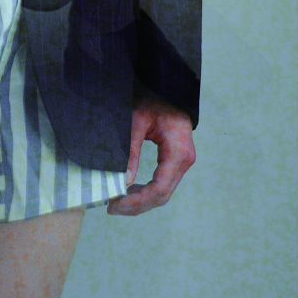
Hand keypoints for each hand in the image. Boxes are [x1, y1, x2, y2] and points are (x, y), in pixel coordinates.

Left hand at [107, 97, 194, 215]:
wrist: (171, 89)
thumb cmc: (155, 100)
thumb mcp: (138, 120)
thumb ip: (131, 149)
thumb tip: (124, 180)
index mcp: (178, 152)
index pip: (159, 188)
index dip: (138, 201)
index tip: (116, 205)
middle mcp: (184, 161)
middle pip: (162, 195)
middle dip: (138, 205)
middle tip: (113, 207)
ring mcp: (183, 162)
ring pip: (164, 192)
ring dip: (142, 200)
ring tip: (119, 202)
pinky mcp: (177, 161)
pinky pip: (163, 183)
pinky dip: (148, 190)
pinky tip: (131, 191)